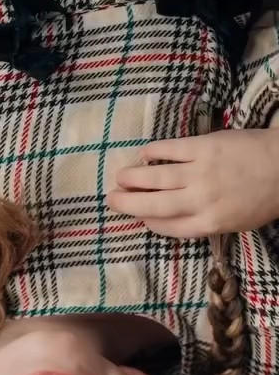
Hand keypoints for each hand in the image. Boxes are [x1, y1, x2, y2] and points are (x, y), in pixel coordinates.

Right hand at [107, 130, 278, 237]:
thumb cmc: (264, 197)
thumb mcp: (236, 222)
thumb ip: (205, 221)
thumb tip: (175, 217)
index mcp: (208, 224)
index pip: (167, 227)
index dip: (148, 221)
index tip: (138, 216)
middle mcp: (199, 201)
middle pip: (153, 205)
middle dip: (128, 203)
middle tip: (111, 199)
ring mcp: (200, 173)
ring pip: (156, 178)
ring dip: (133, 178)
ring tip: (119, 177)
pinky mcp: (203, 147)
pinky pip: (170, 151)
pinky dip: (153, 153)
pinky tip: (144, 154)